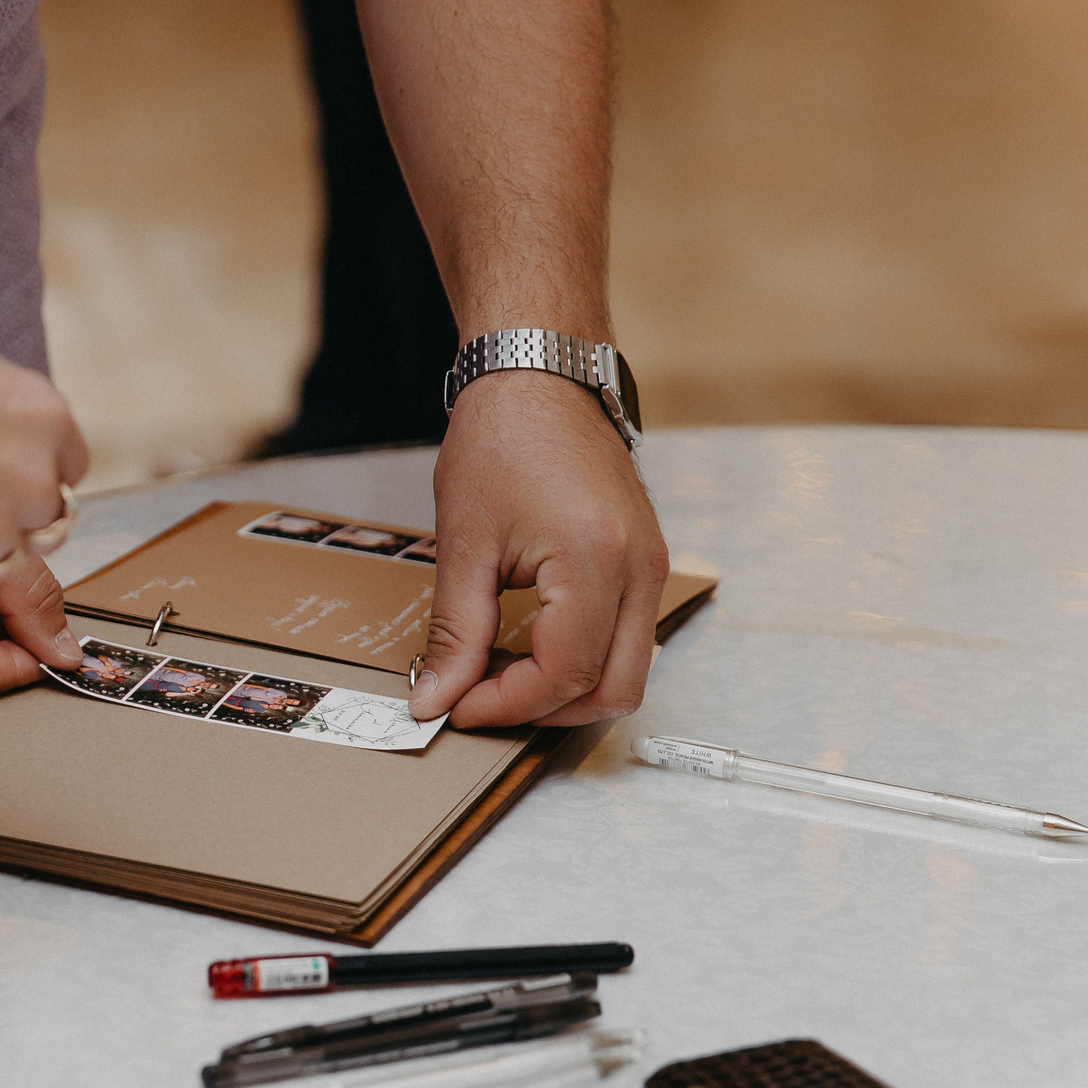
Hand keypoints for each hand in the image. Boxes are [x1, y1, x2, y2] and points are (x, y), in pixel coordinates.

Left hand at [415, 371, 669, 727]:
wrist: (540, 377)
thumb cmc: (501, 441)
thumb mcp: (464, 544)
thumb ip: (455, 632)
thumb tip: (435, 697)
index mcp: (596, 563)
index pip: (564, 675)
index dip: (507, 705)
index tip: (455, 706)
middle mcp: (641, 570)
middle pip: (613, 690)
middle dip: (544, 711)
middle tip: (479, 699)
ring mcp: (652, 566)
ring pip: (628, 671)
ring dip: (566, 690)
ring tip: (498, 673)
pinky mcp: (646, 562)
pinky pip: (627, 638)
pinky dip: (582, 659)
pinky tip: (527, 647)